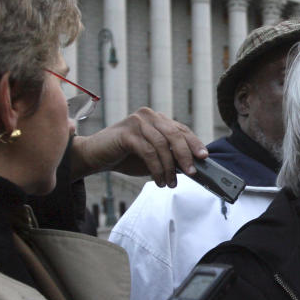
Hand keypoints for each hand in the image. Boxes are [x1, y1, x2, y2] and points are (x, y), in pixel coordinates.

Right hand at [69, 108, 207, 187]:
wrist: (95, 157)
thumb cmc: (126, 156)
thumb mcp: (154, 156)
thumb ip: (170, 156)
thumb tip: (192, 166)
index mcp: (158, 119)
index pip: (181, 130)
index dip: (194, 143)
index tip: (204, 157)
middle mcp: (149, 116)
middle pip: (175, 135)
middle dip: (186, 156)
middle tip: (192, 172)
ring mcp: (137, 122)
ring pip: (163, 145)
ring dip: (169, 168)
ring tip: (170, 183)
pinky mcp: (127, 133)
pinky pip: (149, 151)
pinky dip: (157, 168)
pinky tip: (158, 180)